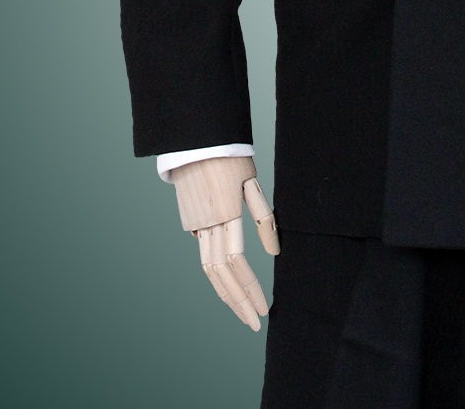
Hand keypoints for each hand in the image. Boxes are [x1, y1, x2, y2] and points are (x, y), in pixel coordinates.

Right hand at [171, 156, 279, 330]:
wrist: (194, 141)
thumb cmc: (230, 157)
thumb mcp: (252, 181)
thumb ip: (264, 217)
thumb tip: (274, 252)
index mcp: (225, 214)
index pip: (238, 262)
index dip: (250, 287)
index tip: (264, 307)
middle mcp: (206, 224)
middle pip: (221, 275)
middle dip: (238, 303)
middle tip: (254, 323)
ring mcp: (195, 225)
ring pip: (208, 270)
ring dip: (225, 294)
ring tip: (242, 311)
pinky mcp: (190, 222)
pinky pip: (204, 254)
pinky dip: (216, 274)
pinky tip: (229, 282)